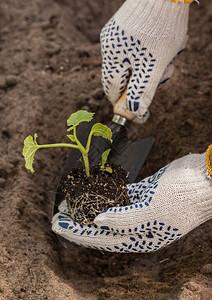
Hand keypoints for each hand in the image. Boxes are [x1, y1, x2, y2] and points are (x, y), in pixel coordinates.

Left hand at [52, 150, 211, 252]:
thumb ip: (124, 219)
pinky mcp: (144, 192)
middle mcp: (138, 225)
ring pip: (109, 209)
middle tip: (58, 213)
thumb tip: (97, 221)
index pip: (101, 238)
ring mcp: (141, 208)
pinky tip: (92, 187)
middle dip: (79, 220)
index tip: (58, 224)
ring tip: (71, 200)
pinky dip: (106, 191)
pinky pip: (120, 194)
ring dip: (90, 205)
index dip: (77, 232)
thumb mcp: (153, 211)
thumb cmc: (184, 198)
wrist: (206, 178)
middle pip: (101, 225)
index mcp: (141, 237)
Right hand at [101, 0, 190, 122]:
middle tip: (163, 73)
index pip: (111, 89)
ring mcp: (116, 37)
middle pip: (124, 77)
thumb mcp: (154, 66)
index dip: (123, 102)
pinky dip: (149, 53)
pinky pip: (135, 49)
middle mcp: (109, 48)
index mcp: (112, 59)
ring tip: (169, 55)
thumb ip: (142, 90)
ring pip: (132, 63)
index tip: (137, 109)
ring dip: (151, 66)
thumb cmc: (160, 29)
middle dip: (143, 80)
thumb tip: (135, 113)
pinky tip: (164, 45)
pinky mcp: (126, 27)